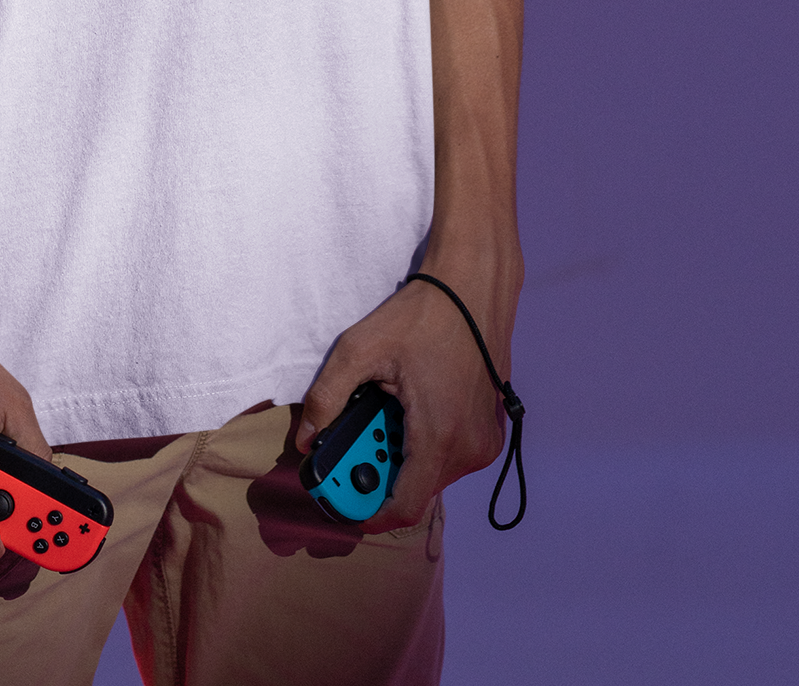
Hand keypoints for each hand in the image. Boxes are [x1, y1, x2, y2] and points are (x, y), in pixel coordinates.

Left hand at [295, 272, 513, 528]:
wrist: (474, 286)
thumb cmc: (422, 314)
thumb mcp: (361, 349)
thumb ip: (328, 398)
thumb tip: (308, 439)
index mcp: (439, 438)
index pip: (401, 509)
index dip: (364, 511)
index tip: (336, 496)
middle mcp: (470, 451)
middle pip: (412, 488)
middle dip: (376, 468)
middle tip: (355, 431)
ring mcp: (485, 442)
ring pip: (430, 472)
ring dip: (399, 453)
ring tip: (384, 407)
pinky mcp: (491, 430)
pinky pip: (449, 454)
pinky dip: (423, 442)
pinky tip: (410, 404)